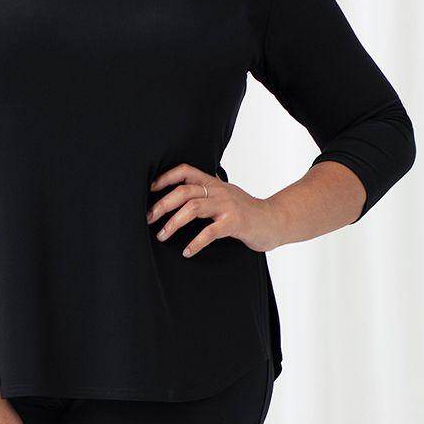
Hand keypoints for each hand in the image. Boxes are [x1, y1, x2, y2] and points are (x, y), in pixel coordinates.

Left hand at [147, 162, 281, 253]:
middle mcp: (218, 190)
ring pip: (193, 208)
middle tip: (148, 218)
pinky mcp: (235, 223)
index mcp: (213, 182)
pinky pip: (210, 232)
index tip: (149, 190)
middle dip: (162, 205)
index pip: (185, 171)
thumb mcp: (225, 193)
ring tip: (162, 236)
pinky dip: (196, 243)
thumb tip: (184, 185)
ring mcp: (227, 206)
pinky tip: (187, 252)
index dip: (165, 178)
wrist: (274, 220)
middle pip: (183, 191)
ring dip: (173, 223)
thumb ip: (207, 188)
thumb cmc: (246, 209)